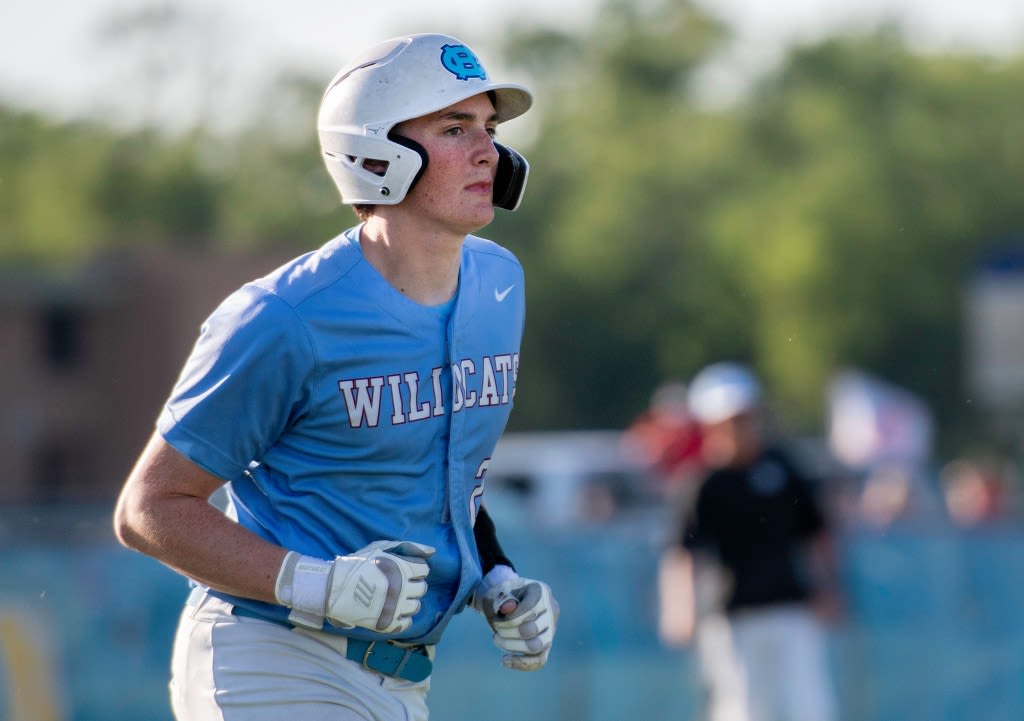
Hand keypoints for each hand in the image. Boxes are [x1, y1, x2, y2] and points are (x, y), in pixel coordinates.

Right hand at [276, 541, 433, 632]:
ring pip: (416, 606)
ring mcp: (394, 607)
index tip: (402, 570)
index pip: (423, 570)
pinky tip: (392, 611)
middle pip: (421, 589)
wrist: (332, 587)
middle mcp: (400, 588)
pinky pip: (406, 623)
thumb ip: (408, 547)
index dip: (414, 569)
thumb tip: (432, 552)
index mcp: (400, 568)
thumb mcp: (381, 547)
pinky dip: (402, 618)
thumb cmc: (357, 563)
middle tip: (398, 584)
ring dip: (408, 601)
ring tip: (394, 598)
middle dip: (413, 585)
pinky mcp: (386, 623)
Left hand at [476, 576, 558, 670]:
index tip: (495, 619)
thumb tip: (508, 608)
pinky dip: (521, 663)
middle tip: (495, 630)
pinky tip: (504, 660)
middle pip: (532, 630)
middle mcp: (551, 611)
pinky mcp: (546, 645)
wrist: (507, 600)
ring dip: (512, 647)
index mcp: (541, 591)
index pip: (529, 611)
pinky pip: (539, 660)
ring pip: (536, 647)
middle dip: (508, 633)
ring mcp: (551, 629)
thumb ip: (503, 598)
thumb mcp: (500, 590)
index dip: (509, 620)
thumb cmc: (503, 594)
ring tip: (497, 640)